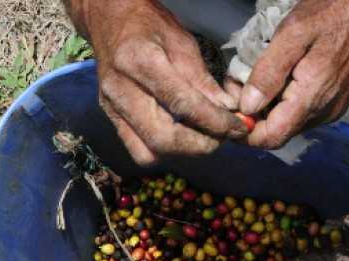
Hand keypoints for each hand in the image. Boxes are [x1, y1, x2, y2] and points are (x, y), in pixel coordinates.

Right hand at [65, 0, 246, 164]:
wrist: (110, 20)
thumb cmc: (149, 25)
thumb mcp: (183, 42)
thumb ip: (203, 80)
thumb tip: (227, 111)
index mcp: (140, 61)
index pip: (182, 104)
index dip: (215, 122)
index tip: (238, 128)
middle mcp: (120, 90)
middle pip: (163, 138)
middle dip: (200, 144)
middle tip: (223, 137)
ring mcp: (112, 108)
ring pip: (149, 152)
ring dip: (184, 151)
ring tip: (204, 136)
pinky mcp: (111, 118)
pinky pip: (139, 151)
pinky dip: (165, 151)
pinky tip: (182, 137)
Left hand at [238, 0, 348, 148]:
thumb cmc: (330, 14)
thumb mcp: (292, 35)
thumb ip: (268, 73)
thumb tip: (247, 108)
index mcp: (311, 98)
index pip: (272, 138)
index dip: (246, 133)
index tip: (229, 114)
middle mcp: (323, 113)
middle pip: (278, 133)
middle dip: (254, 117)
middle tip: (237, 86)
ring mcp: (331, 110)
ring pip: (289, 124)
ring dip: (268, 108)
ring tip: (256, 78)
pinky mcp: (334, 104)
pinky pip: (301, 114)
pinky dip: (284, 102)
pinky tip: (279, 78)